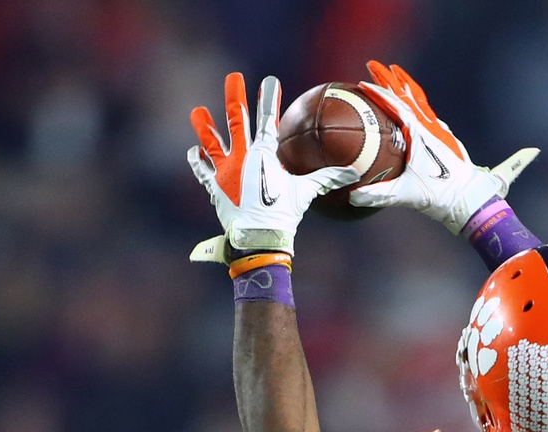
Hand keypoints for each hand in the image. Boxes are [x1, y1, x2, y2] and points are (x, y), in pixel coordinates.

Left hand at [188, 71, 359, 258]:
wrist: (259, 237)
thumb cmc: (283, 214)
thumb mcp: (305, 193)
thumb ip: (326, 178)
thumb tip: (352, 172)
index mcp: (264, 154)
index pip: (268, 120)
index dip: (270, 99)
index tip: (269, 81)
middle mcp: (241, 156)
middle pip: (237, 119)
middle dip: (236, 96)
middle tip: (233, 77)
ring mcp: (225, 170)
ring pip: (212, 141)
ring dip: (204, 125)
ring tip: (197, 111)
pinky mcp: (214, 186)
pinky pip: (202, 170)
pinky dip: (198, 160)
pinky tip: (195, 151)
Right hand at [348, 60, 538, 232]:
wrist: (471, 199)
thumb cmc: (441, 196)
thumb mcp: (406, 195)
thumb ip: (379, 195)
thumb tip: (353, 198)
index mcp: (420, 134)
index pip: (396, 106)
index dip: (379, 93)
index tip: (363, 82)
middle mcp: (431, 128)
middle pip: (407, 95)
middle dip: (389, 78)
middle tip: (373, 64)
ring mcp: (440, 132)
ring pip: (420, 101)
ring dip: (405, 86)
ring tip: (395, 75)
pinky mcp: (446, 140)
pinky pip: (428, 115)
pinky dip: (416, 105)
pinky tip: (414, 108)